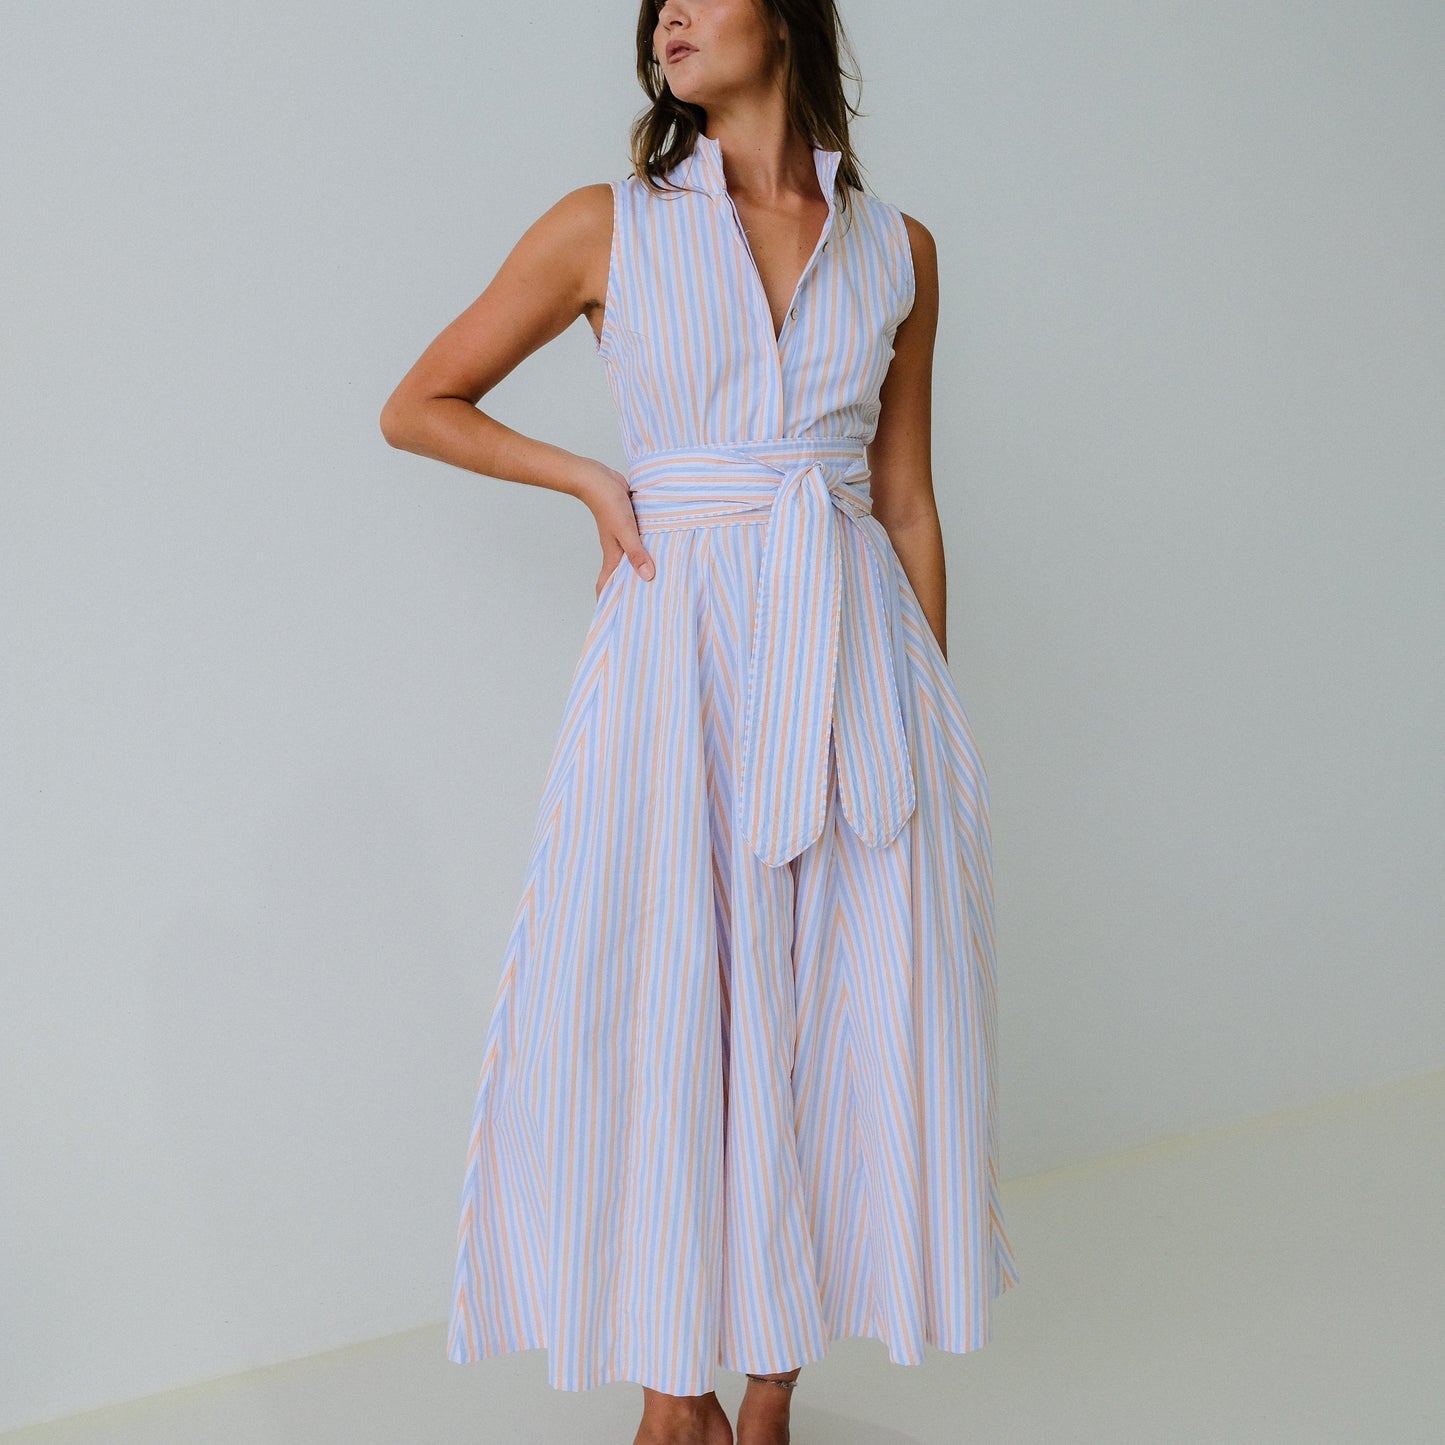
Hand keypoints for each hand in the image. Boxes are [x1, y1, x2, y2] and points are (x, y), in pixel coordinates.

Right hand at [572, 458, 656, 597]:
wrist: (596, 478)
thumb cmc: (607, 504)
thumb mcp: (625, 531)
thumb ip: (636, 553)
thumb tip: (648, 577)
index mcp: (613, 556)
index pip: (606, 586)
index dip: (608, 602)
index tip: (618, 618)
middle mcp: (617, 550)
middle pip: (623, 575)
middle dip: (633, 588)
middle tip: (650, 601)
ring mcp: (624, 537)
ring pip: (634, 558)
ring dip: (643, 567)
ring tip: (662, 579)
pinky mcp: (630, 525)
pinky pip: (640, 541)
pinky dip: (649, 547)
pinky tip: (663, 548)